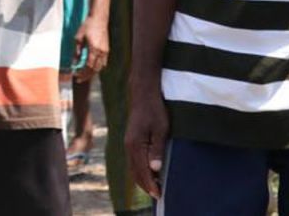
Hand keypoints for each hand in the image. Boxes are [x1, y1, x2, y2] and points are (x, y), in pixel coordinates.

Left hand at [73, 14, 108, 81]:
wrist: (99, 18)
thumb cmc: (87, 25)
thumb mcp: (78, 37)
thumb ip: (76, 50)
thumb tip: (74, 62)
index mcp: (94, 49)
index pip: (88, 66)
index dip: (82, 73)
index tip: (76, 75)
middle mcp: (102, 52)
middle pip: (95, 69)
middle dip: (87, 75)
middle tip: (79, 79)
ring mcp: (106, 51)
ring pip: (100, 67)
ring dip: (92, 72)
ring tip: (84, 74)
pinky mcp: (107, 49)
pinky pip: (103, 62)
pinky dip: (98, 67)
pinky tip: (92, 67)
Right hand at [125, 84, 168, 198]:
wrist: (143, 93)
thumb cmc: (154, 110)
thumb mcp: (160, 129)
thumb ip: (157, 149)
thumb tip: (155, 168)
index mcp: (135, 144)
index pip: (142, 171)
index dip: (151, 184)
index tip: (159, 195)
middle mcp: (128, 145)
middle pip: (135, 171)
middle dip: (145, 185)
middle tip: (158, 195)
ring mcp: (128, 142)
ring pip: (132, 167)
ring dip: (142, 178)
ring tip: (154, 187)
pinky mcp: (130, 140)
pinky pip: (133, 160)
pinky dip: (139, 170)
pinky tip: (148, 172)